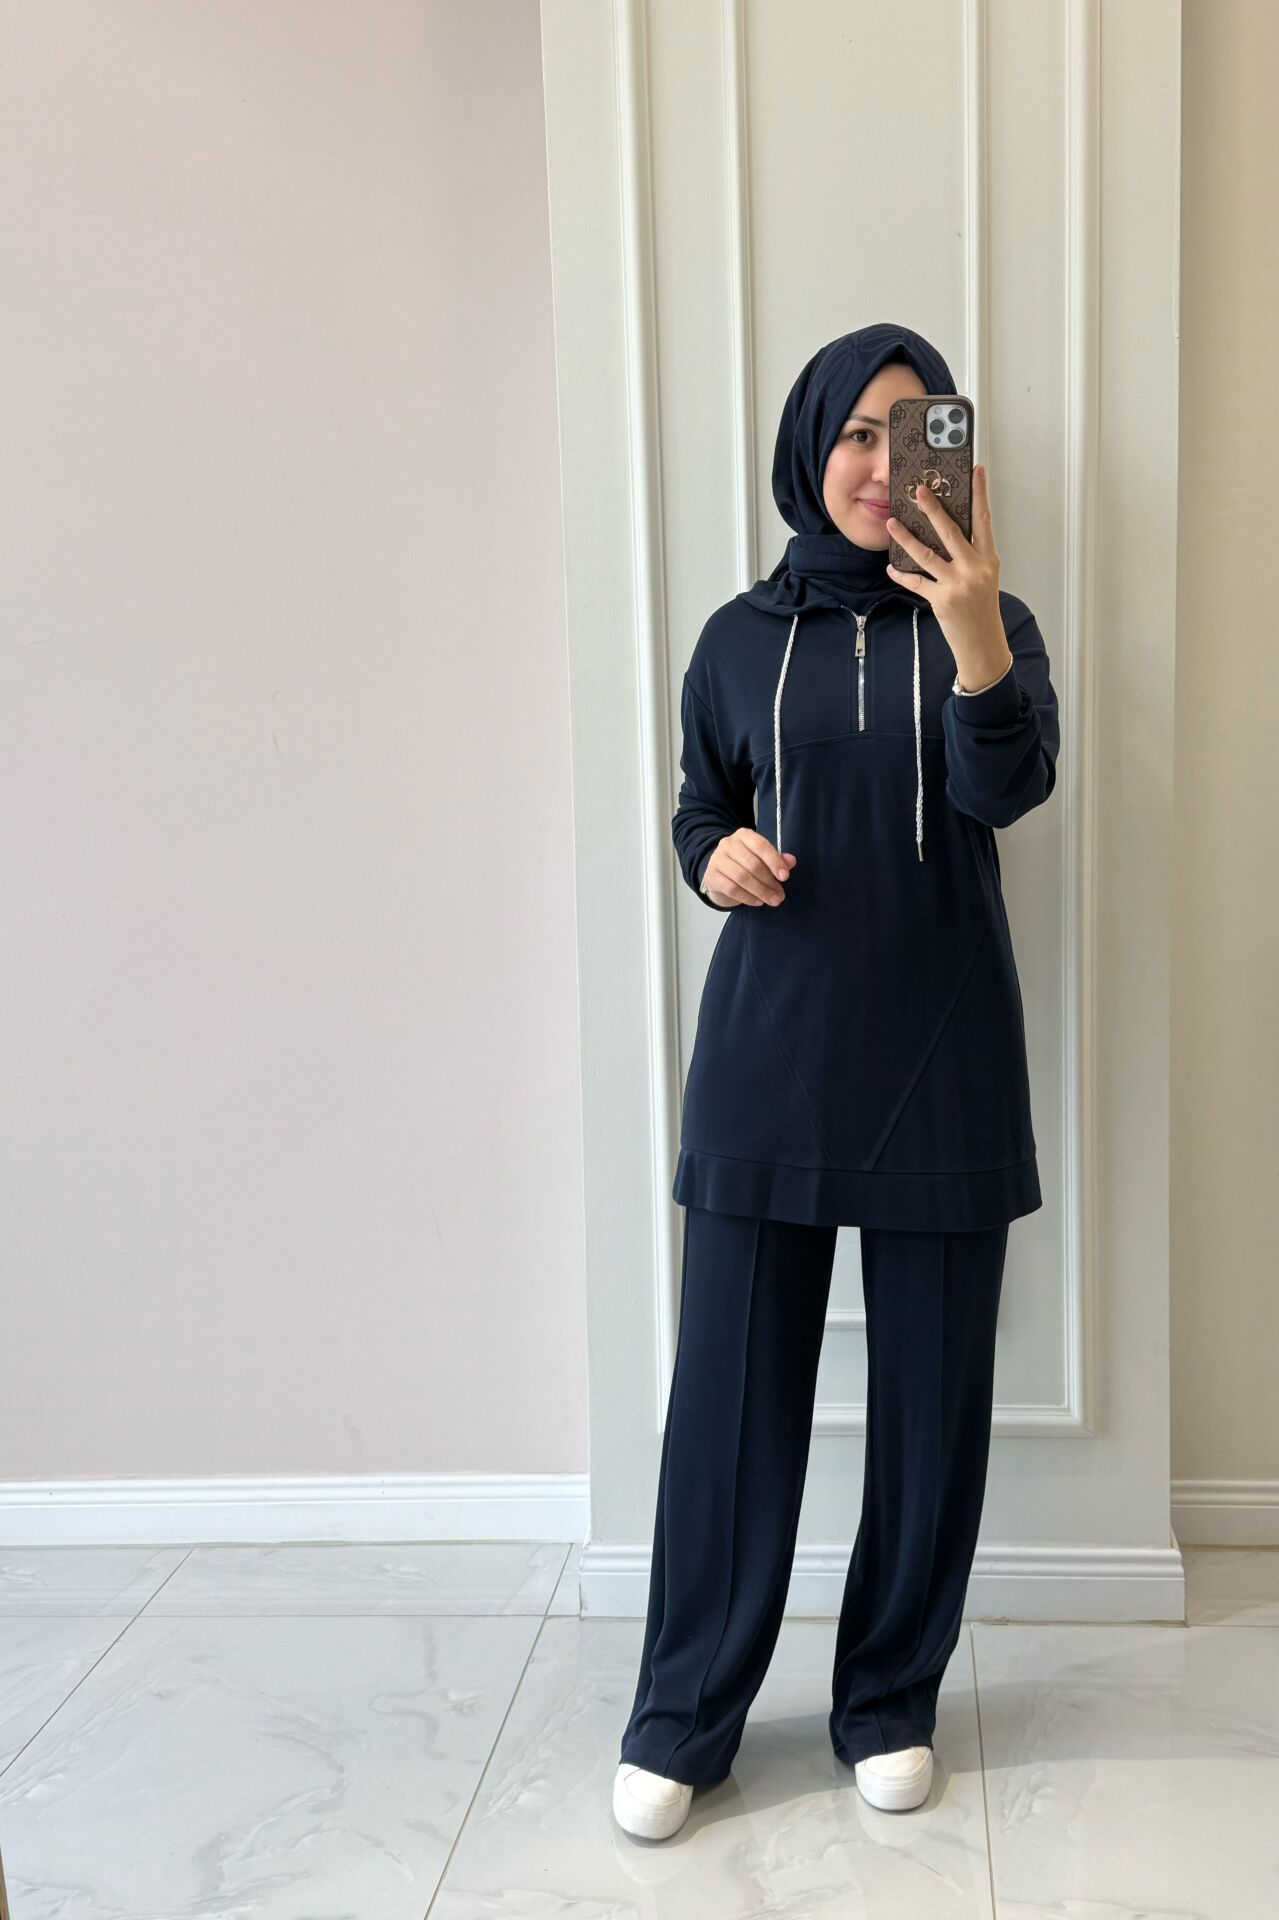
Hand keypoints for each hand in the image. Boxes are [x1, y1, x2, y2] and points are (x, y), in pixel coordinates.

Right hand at [701, 829, 796, 906]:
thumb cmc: (744, 863)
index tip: (785, 876)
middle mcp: (728, 844)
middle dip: (769, 882)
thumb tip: (791, 861)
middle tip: (780, 895)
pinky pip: (732, 889)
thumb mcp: (762, 858)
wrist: (719, 873)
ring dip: (761, 891)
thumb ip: (777, 858)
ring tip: (772, 900)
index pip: (761, 846)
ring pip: (742, 878)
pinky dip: (748, 897)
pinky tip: (758, 902)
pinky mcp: (712, 876)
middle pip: (752, 864)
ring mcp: (718, 859)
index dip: (774, 861)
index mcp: (744, 835)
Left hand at [884, 464, 1011, 688]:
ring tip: (892, 523)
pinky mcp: (941, 600)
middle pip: (950, 531)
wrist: (983, 644)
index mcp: (988, 558)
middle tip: (919, 490)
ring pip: (926, 554)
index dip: (980, 494)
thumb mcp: (985, 576)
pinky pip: (916, 582)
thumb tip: (947, 530)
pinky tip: (890, 567)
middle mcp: (974, 568)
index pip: (984, 519)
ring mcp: (957, 584)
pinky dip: (901, 574)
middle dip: (933, 508)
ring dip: (906, 537)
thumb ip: (971, 554)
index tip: (977, 471)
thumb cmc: (982, 608)